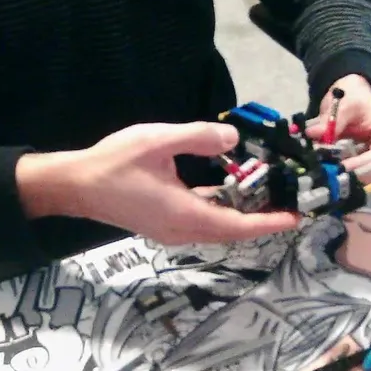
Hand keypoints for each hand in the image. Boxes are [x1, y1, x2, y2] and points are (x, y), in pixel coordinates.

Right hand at [63, 123, 300, 244]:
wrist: (74, 186)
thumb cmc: (113, 163)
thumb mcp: (157, 140)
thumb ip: (197, 138)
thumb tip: (233, 141)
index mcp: (185, 214)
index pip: (238, 225)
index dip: (269, 223)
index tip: (296, 217)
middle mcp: (182, 230)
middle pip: (231, 232)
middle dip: (261, 220)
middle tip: (288, 203)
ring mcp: (170, 231)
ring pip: (215, 229)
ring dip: (240, 216)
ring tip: (265, 197)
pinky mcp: (162, 225)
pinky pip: (201, 223)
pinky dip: (220, 211)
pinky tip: (227, 190)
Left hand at [307, 74, 370, 180]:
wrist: (354, 99)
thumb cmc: (355, 99)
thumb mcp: (344, 105)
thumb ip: (332, 121)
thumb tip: (313, 133)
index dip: (363, 165)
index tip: (339, 168)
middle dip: (353, 176)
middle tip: (328, 177)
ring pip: (367, 179)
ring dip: (347, 179)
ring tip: (325, 175)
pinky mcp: (370, 168)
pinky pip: (359, 177)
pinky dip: (343, 177)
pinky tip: (328, 173)